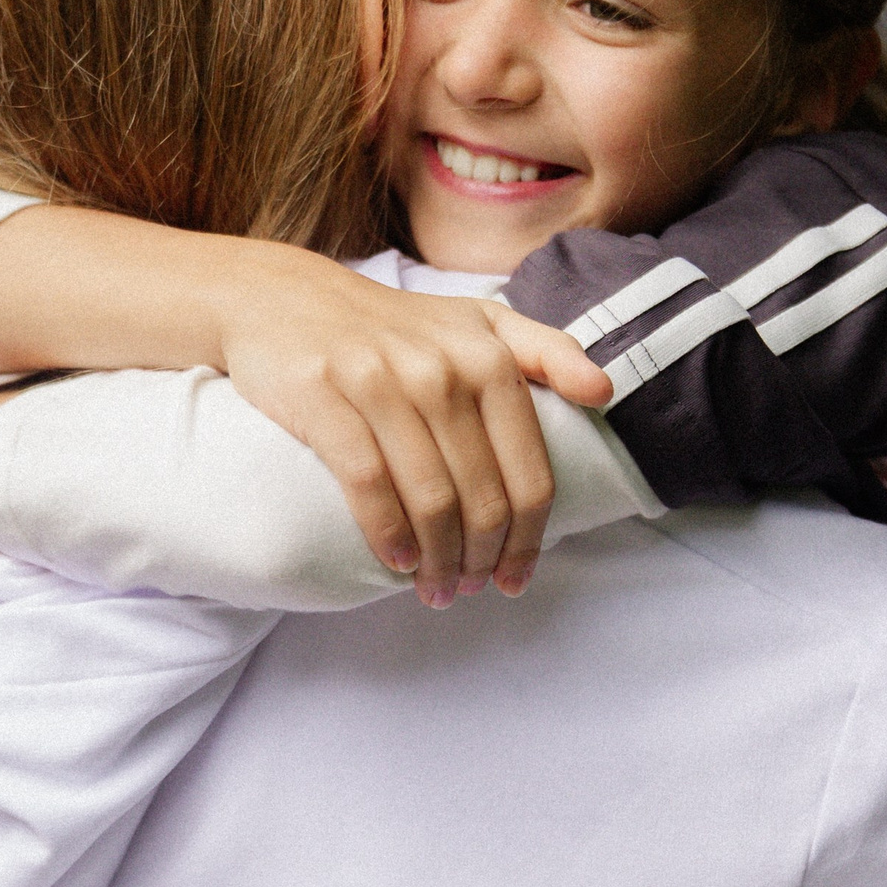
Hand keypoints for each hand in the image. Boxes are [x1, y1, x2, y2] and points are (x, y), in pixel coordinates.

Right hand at [211, 255, 611, 606]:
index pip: (529, 475)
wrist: (281, 298)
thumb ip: (546, 350)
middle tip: (468, 589)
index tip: (516, 577)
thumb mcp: (475, 321)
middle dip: (481, 560)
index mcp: (489, 356)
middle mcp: (442, 367)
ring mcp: (381, 380)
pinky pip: (368, 482)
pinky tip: (395, 559)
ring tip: (434, 587)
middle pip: (483, 497)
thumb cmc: (390, 326)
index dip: (529, 540)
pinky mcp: (324, 395)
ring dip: (437, 560)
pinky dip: (387, 533)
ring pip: (430, 498)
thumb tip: (605, 392)